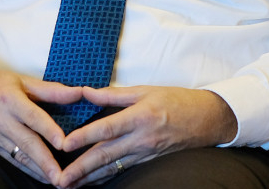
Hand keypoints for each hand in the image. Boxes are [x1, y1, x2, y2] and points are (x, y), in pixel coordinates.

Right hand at [0, 64, 83, 184]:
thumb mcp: (21, 80)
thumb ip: (51, 90)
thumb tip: (78, 93)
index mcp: (10, 99)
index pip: (32, 116)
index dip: (48, 130)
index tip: (63, 143)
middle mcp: (0, 118)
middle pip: (27, 142)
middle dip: (45, 161)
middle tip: (62, 177)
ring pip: (19, 155)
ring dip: (39, 170)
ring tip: (56, 181)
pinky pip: (11, 159)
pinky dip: (27, 169)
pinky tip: (40, 176)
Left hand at [56, 85, 237, 187]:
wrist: (207, 120)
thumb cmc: (175, 100)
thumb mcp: (144, 90)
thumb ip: (113, 94)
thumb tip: (85, 91)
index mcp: (139, 117)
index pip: (106, 129)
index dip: (84, 137)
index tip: (64, 144)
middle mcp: (141, 139)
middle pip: (105, 155)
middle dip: (81, 169)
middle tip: (61, 178)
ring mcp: (145, 153)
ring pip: (112, 168)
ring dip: (90, 177)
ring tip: (70, 185)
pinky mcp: (148, 160)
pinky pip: (123, 170)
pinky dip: (106, 177)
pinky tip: (92, 182)